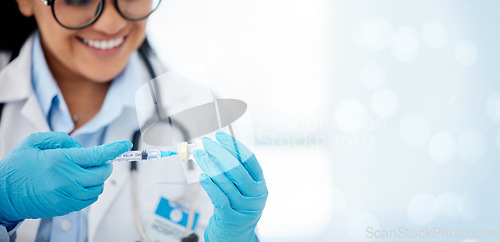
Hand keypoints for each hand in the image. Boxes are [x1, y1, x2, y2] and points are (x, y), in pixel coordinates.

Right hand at [0, 132, 131, 222]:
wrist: (3, 195)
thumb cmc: (17, 167)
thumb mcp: (33, 143)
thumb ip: (59, 138)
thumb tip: (79, 146)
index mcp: (61, 161)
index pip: (97, 155)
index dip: (114, 149)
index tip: (125, 145)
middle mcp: (67, 180)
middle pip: (102, 173)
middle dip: (105, 164)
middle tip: (98, 160)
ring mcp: (67, 196)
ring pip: (98, 188)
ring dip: (97, 178)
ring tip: (84, 172)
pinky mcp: (66, 207)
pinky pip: (89, 199)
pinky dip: (90, 190)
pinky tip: (78, 184)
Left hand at [194, 131, 267, 241]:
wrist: (236, 235)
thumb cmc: (237, 206)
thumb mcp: (243, 189)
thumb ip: (236, 171)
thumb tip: (219, 146)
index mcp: (260, 184)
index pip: (249, 160)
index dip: (234, 146)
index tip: (220, 136)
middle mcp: (256, 196)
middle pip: (237, 170)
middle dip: (220, 154)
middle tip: (206, 143)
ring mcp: (244, 208)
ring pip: (226, 183)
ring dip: (210, 166)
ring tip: (200, 155)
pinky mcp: (231, 219)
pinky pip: (219, 198)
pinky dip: (210, 185)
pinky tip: (203, 175)